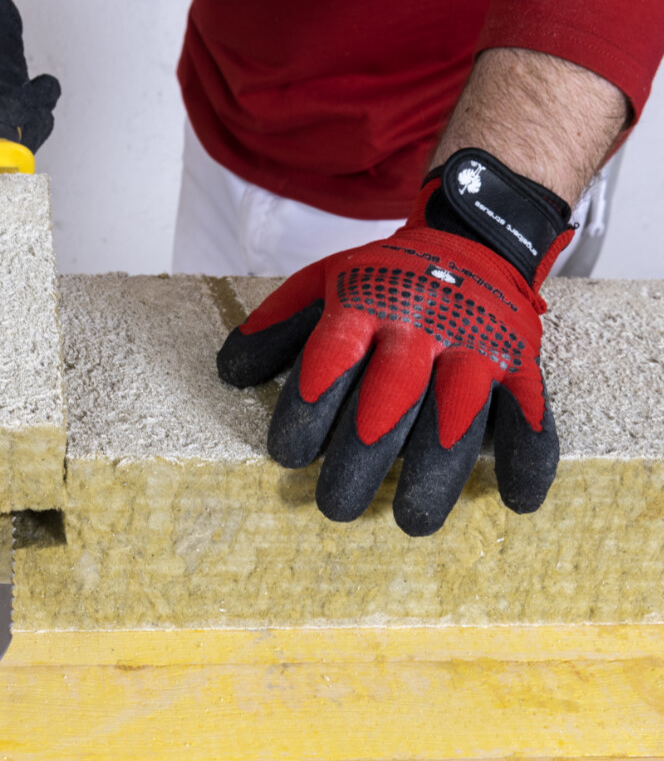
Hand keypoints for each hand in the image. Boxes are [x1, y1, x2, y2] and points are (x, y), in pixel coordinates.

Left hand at [217, 148, 573, 535]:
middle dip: (361, 460)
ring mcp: (477, 346)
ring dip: (436, 472)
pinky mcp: (522, 363)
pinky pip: (531, 411)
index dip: (305, 412)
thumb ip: (275, 327)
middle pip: (390, 399)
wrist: (472, 238)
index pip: (329, 362)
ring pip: (458, 414)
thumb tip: (229, 375)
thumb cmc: (384, 280)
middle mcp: (422, 327)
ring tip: (413, 522)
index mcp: (364, 306)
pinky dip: (530, 457)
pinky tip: (515, 501)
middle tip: (336, 508)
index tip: (286, 456)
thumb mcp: (322, 284)